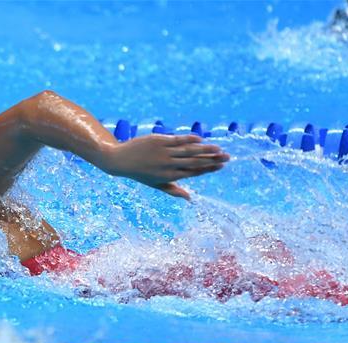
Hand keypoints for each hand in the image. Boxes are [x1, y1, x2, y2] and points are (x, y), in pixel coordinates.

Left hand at [102, 135, 229, 199]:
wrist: (120, 161)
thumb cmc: (140, 173)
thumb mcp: (156, 184)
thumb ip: (174, 190)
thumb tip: (190, 199)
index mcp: (169, 176)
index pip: (193, 172)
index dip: (208, 169)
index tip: (221, 166)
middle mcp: (168, 165)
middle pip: (194, 162)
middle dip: (212, 159)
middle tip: (227, 157)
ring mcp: (164, 152)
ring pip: (188, 151)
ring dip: (205, 149)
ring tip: (218, 148)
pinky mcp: (159, 141)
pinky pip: (177, 140)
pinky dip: (189, 139)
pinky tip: (200, 138)